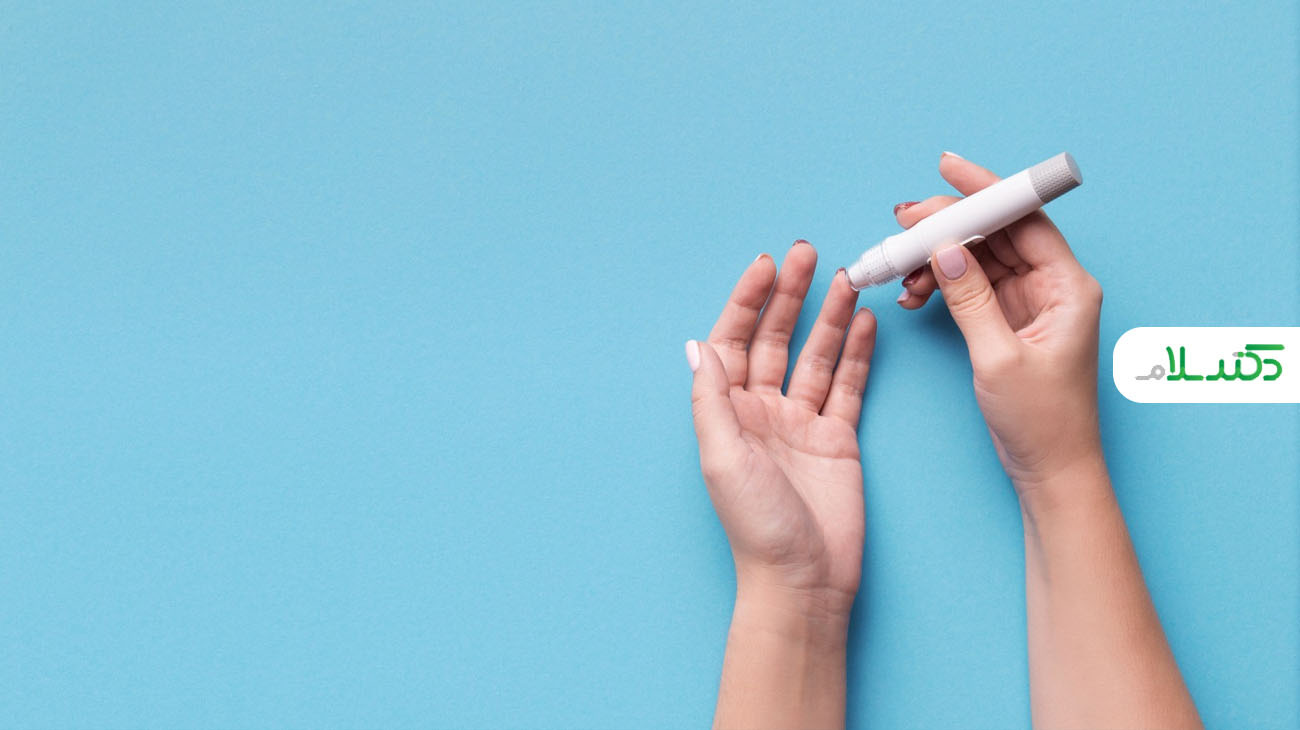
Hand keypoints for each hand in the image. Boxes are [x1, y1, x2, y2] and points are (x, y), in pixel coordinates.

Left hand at [687, 242, 875, 616]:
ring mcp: (801, 423)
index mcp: (729, 412)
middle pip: (774, 338)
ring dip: (829, 317)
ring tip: (847, 279)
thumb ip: (712, 400)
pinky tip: (865, 324)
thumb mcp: (723, 458)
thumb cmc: (756, 526)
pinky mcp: (837, 439)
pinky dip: (857, 354)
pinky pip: (848, 386)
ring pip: (816, 356)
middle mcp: (762, 411)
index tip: (766, 265)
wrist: (803, 580)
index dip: (747, 301)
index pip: (734, 341)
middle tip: (807, 252)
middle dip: (789, 296)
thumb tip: (698, 346)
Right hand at [894, 153, 1103, 500]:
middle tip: (903, 222)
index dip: (985, 191)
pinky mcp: (1009, 320)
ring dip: (937, 258)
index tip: (947, 170)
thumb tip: (944, 251)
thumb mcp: (999, 358)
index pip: (1024, 219)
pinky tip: (914, 295)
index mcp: (1069, 287)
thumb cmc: (1042, 421)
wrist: (1051, 469)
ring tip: (901, 270)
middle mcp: (1053, 286)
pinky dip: (941, 284)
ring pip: (978, 258)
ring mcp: (1030, 302)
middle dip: (947, 224)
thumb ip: (971, 300)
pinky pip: (971, 285)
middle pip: (996, 233)